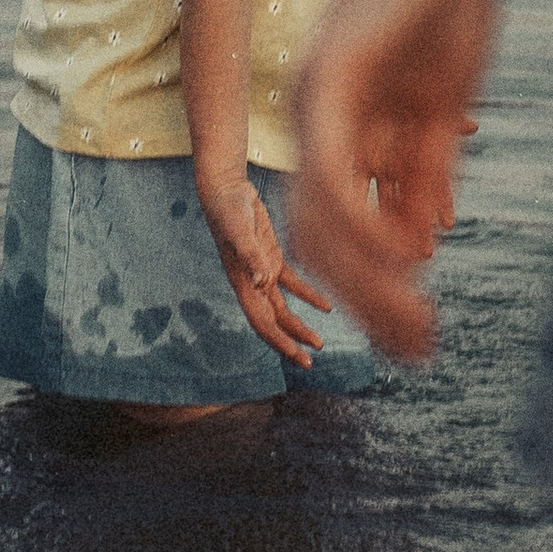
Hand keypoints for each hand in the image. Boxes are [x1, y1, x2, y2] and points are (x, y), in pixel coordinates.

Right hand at [197, 172, 333, 368]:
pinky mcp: (272, 257)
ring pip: (282, 309)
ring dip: (299, 326)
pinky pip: (292, 284)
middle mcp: (252, 284)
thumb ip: (250, 255)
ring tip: (318, 343)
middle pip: (273, 323)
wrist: (226, 190)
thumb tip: (263, 282)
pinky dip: (308, 295)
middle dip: (291, 343)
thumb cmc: (228, 209)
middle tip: (311, 361)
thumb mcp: (239, 230)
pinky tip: (326, 306)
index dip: (280, 342)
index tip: (298, 357)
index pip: (262, 322)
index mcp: (243, 284)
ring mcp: (262, 272)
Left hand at [291, 0, 500, 358]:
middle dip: (371, 304)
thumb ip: (427, 168)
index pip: (341, 225)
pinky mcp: (330, 77)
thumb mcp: (442, 101)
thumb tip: (426, 236)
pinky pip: (331, 173)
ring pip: (322, 221)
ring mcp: (314, 99)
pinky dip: (362, 226)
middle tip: (418, 352)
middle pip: (325, 238)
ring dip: (370, 285)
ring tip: (416, 328)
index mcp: (339, 123)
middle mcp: (313, 118)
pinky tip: (400, 264)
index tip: (416, 334)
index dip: (375, 286)